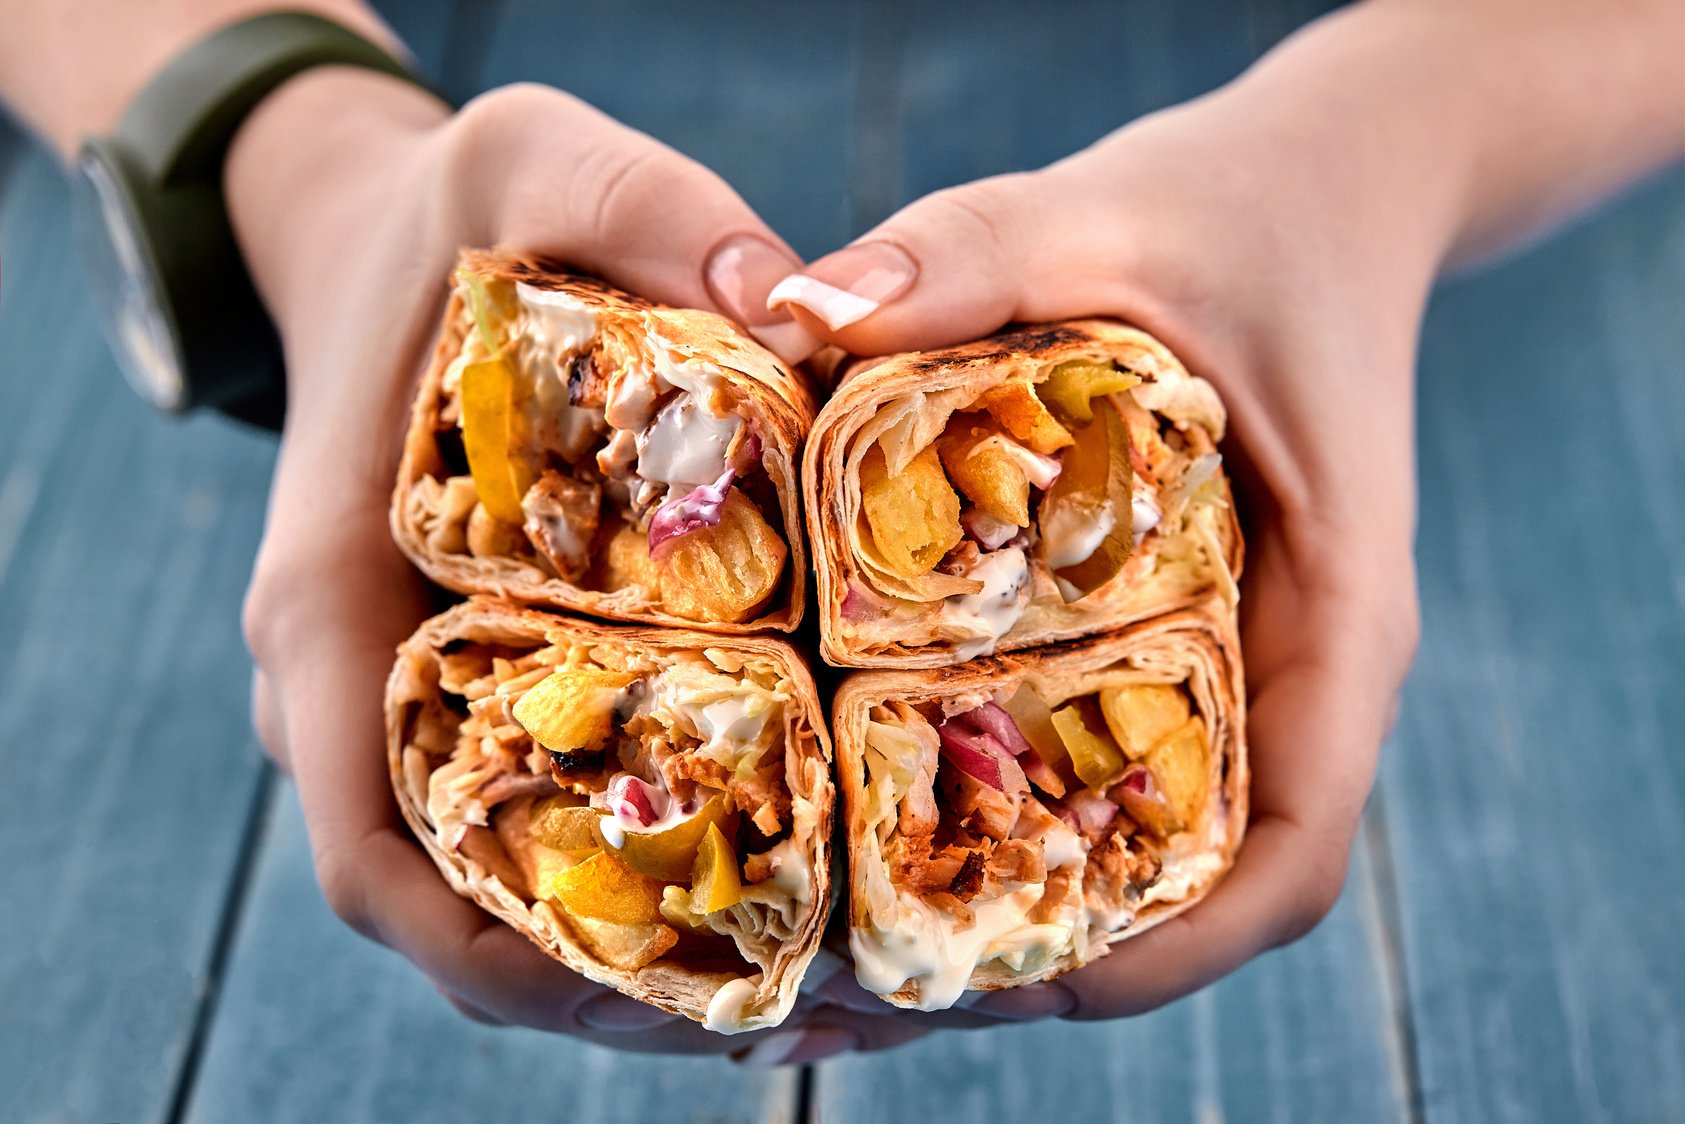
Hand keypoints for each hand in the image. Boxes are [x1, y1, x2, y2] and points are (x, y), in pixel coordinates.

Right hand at [231, 69, 912, 1059]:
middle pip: (461, 919)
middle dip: (624, 995)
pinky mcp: (490, 686)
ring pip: (513, 901)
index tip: (655, 998)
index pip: (370, 847)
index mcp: (334, 602)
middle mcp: (364, 685)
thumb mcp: (532, 158)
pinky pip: (556, 829)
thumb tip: (797, 302)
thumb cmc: (449, 213)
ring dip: (658, 974)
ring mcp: (422, 698)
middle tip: (818, 1014)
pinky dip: (657, 894)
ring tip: (842, 997)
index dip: (497, 955)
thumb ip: (644, 205)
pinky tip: (798, 903)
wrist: (390, 231)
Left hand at [777, 86, 1424, 1026]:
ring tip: (844, 949)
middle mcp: (1292, 669)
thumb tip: (802, 306)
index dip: (1162, 952)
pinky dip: (1008, 824)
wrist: (1306, 194)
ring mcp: (1233, 663)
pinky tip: (876, 830)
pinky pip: (1103, 767)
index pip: (1291, 848)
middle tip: (864, 986)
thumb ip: (969, 249)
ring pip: (1146, 848)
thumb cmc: (1241, 213)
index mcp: (1336, 612)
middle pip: (1197, 887)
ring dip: (1015, 915)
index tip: (1012, 985)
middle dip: (1046, 960)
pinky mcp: (1171, 637)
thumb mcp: (1108, 212)